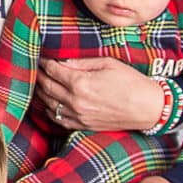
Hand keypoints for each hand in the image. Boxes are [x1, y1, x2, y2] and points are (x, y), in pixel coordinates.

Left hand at [37, 55, 163, 133]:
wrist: (148, 108)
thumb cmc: (131, 82)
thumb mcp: (108, 63)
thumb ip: (81, 62)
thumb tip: (62, 61)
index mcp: (81, 83)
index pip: (52, 70)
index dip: (44, 62)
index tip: (41, 56)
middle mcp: (76, 101)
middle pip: (46, 86)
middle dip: (38, 75)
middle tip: (35, 67)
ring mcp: (78, 116)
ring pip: (48, 103)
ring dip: (40, 92)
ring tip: (39, 82)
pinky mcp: (82, 126)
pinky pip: (57, 118)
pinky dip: (49, 109)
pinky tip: (48, 101)